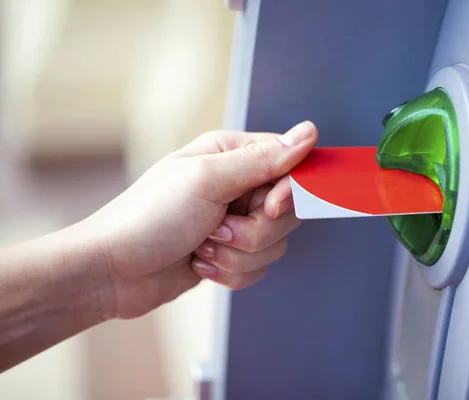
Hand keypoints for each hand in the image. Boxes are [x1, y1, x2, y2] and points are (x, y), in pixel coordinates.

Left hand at [84, 121, 317, 318]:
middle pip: (288, 211)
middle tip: (216, 227)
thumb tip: (308, 133)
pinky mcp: (231, 253)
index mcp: (233, 155)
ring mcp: (235, 222)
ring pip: (275, 244)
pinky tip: (199, 264)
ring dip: (237, 254)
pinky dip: (230, 271)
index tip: (267, 207)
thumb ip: (263, 160)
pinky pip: (259, 268)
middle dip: (254, 230)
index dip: (290, 191)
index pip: (292, 165)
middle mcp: (239, 185)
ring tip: (201, 246)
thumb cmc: (149, 217)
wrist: (113, 271)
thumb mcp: (207, 180)